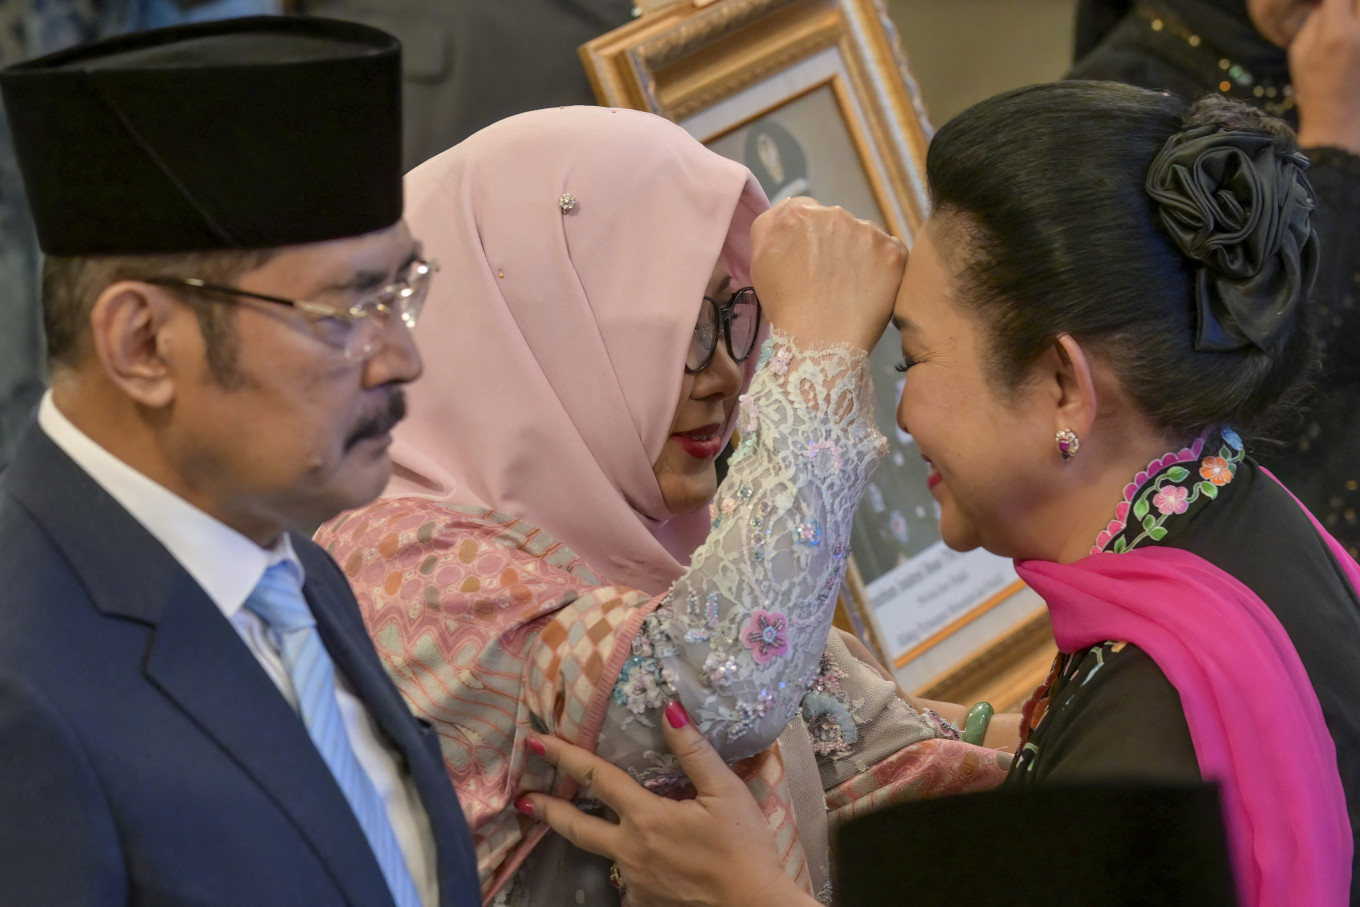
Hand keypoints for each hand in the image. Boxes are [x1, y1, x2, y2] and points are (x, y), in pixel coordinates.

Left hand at [517, 702, 817, 906]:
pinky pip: (627, 880)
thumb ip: (694, 751)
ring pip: (602, 854)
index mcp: (645, 818)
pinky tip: (642, 860)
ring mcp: (633, 881)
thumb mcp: (726, 792)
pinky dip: (628, 865)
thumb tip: (669, 710)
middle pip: (575, 827)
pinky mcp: (644, 901)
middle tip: (521, 799)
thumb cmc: (744, 847)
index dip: (564, 756)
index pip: (596, 778)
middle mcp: (629, 851)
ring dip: (589, 836)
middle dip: (545, 809)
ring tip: (582, 823)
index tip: (535, 741)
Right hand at [749, 197, 906, 351]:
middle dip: (833, 243)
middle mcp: (834, 213)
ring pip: (864, 236)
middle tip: (828, 278)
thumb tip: (788, 212)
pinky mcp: (893, 251)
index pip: (805, 212)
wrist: (818, 340)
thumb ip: (771, 225)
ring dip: (859, 254)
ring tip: (850, 287)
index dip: (807, 238)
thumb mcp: (759, 260)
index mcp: (798, 213)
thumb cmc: (784, 305)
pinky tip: (870, 290)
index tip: (809, 261)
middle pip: (836, 222)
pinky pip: (890, 253)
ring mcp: (868, 231)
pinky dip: (882, 268)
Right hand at [1290, 0, 1359, 154]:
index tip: (1326, 4)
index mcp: (1337, 34)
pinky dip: (1357, 27)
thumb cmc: (1314, 87)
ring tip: (1347, 26)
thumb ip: (1315, 20)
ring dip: (1356, 14)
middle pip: (1358, 2)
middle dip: (1349, 4)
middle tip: (1341, 12)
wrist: (1339, 120)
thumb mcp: (1300, 53)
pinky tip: (1351, 41)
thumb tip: (1326, 2)